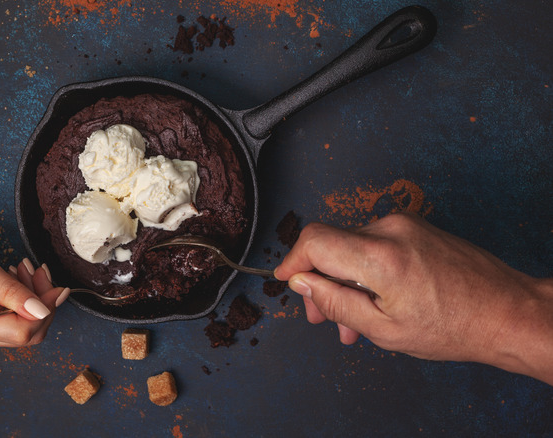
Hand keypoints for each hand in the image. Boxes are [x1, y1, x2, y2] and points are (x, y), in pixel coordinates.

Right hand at [0, 231, 69, 348]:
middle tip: (39, 270)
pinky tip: (17, 280)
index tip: (57, 286)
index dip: (46, 310)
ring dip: (35, 300)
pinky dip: (25, 302)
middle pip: (29, 332)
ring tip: (24, 270)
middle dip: (43, 302)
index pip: (24, 332)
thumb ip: (12, 292)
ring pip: (26, 328)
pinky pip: (16, 323)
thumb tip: (42, 311)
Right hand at [274, 212, 552, 383]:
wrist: (506, 311)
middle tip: (320, 317)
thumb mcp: (383, 329)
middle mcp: (390, 229)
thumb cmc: (453, 326)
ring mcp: (405, 224)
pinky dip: (365, 269)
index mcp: (379, 256)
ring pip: (351, 246)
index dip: (292, 260)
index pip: (314, 240)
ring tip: (351, 320)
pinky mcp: (415, 226)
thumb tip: (301, 282)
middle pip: (331, 244)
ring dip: (344, 279)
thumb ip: (334, 301)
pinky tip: (373, 299)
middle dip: (319, 280)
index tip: (284, 278)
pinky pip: (373, 243)